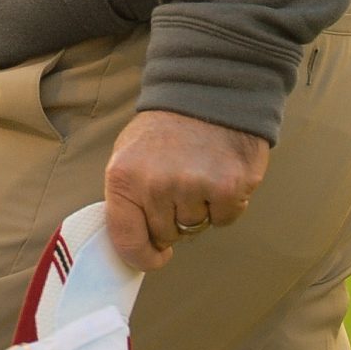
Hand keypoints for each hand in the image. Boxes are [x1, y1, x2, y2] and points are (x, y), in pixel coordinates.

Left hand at [103, 108, 268, 271]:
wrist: (207, 92)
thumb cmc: (165, 129)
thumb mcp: (128, 155)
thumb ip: (127, 197)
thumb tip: (134, 243)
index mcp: (122, 177)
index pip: (126, 239)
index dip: (142, 256)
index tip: (155, 257)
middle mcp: (155, 185)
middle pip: (166, 235)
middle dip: (173, 219)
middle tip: (178, 184)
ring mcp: (192, 187)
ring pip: (196, 227)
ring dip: (200, 209)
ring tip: (198, 172)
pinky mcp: (228, 188)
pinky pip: (226, 219)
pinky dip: (226, 204)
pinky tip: (219, 173)